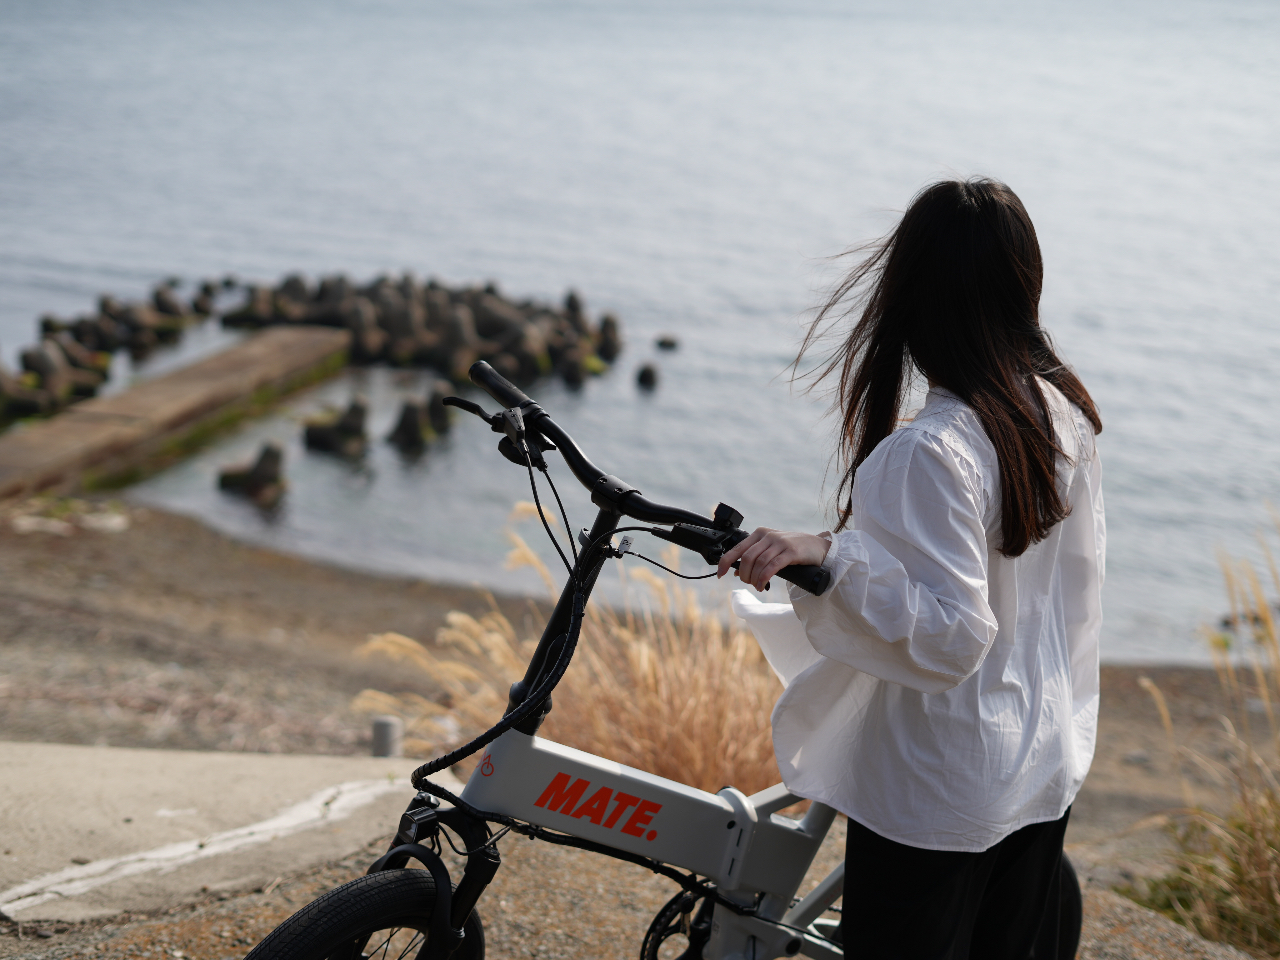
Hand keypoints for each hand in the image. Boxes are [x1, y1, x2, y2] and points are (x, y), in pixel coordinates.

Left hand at [716, 528, 830, 591]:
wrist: (818, 547)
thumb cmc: (793, 549)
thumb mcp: (771, 550)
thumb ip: (755, 557)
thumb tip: (736, 571)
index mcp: (759, 533)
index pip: (737, 548)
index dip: (725, 562)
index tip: (720, 574)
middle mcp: (767, 535)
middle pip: (747, 557)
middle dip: (744, 574)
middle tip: (749, 583)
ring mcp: (780, 542)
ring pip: (758, 563)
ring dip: (754, 578)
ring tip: (757, 586)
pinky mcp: (791, 551)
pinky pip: (772, 566)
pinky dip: (764, 577)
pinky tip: (763, 585)